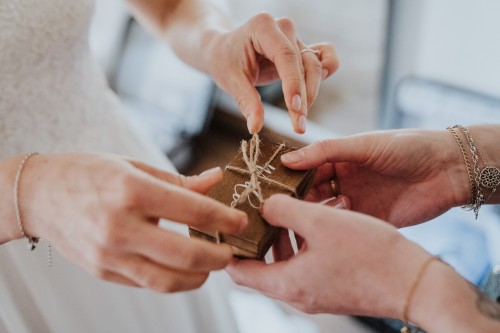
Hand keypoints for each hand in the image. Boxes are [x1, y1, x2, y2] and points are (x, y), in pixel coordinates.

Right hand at [21, 153, 246, 291]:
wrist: (39, 195)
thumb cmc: (88, 173)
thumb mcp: (134, 166)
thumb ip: (179, 180)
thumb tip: (216, 180)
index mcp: (132, 191)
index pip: (192, 211)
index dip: (224, 219)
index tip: (240, 221)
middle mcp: (120, 226)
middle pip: (185, 254)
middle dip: (219, 256)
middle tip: (232, 251)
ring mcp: (109, 254)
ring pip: (167, 280)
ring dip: (199, 277)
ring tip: (211, 266)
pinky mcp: (103, 271)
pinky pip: (146, 283)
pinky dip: (171, 279)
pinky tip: (182, 268)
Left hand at [203, 13, 338, 133]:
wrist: (222, 50)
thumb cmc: (224, 61)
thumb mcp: (231, 81)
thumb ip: (247, 102)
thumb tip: (256, 128)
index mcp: (263, 27)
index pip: (286, 56)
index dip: (294, 83)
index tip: (295, 109)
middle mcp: (283, 28)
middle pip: (305, 63)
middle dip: (304, 97)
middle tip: (298, 126)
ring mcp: (295, 37)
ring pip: (315, 66)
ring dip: (312, 93)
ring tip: (300, 119)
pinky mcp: (302, 49)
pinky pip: (324, 56)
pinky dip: (326, 72)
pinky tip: (314, 92)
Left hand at [226, 194, 429, 318]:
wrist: (418, 283)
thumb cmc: (370, 254)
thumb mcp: (321, 222)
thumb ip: (284, 210)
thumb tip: (264, 205)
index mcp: (287, 283)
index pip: (238, 271)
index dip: (228, 246)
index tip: (226, 224)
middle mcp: (298, 294)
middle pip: (261, 266)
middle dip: (257, 237)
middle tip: (258, 209)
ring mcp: (316, 293)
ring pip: (286, 263)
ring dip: (283, 237)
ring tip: (289, 209)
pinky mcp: (333, 288)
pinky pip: (306, 265)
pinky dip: (304, 244)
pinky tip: (317, 221)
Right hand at [280, 129, 470, 226]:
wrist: (449, 169)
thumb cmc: (407, 147)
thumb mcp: (362, 144)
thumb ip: (325, 151)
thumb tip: (287, 160)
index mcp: (340, 160)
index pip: (306, 169)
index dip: (288, 178)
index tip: (267, 187)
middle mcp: (344, 181)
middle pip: (311, 193)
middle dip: (295, 200)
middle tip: (274, 210)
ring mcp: (356, 202)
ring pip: (324, 213)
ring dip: (310, 216)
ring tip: (291, 222)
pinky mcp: (370, 221)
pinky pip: (344, 228)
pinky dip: (331, 230)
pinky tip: (318, 233)